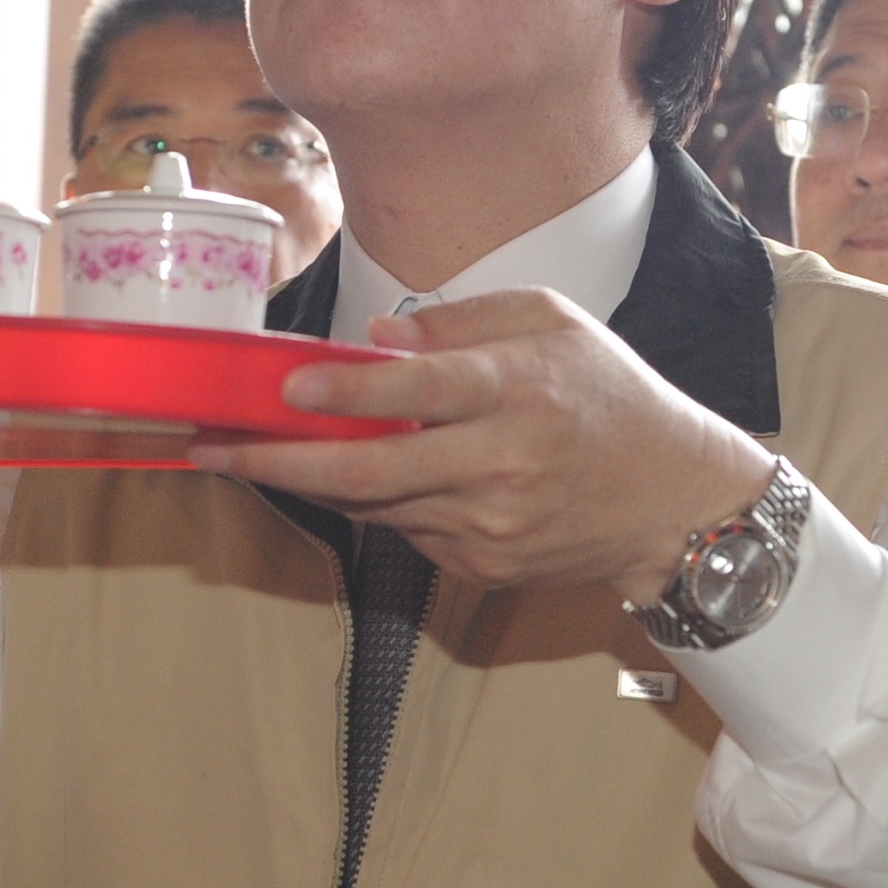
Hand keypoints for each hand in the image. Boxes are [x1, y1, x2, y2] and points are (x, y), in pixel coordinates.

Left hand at [190, 291, 773, 599]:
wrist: (674, 503)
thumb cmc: (611, 398)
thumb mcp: (553, 324)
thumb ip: (463, 323)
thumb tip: (375, 341)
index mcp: (520, 390)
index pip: (420, 390)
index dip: (349, 390)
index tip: (289, 385)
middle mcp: (503, 463)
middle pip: (372, 469)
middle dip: (281, 462)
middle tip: (213, 450)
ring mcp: (492, 524)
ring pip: (375, 506)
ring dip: (308, 483)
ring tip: (247, 455)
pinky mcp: (486, 565)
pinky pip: (406, 531)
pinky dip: (371, 503)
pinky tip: (344, 478)